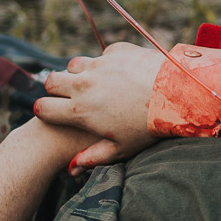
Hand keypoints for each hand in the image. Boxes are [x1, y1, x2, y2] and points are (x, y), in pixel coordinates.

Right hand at [32, 41, 164, 171]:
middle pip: (51, 82)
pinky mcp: (116, 51)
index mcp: (80, 111)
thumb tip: (72, 169)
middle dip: (56, 90)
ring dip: (78, 73)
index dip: (45, 112)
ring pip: (74, 65)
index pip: (43, 108)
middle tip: (68, 97)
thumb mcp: (121, 148)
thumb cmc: (148, 127)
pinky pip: (101, 56)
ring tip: (92, 84)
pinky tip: (119, 74)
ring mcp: (99, 65)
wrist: (177, 95)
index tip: (53, 114)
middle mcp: (84, 84)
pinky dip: (105, 64)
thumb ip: (93, 157)